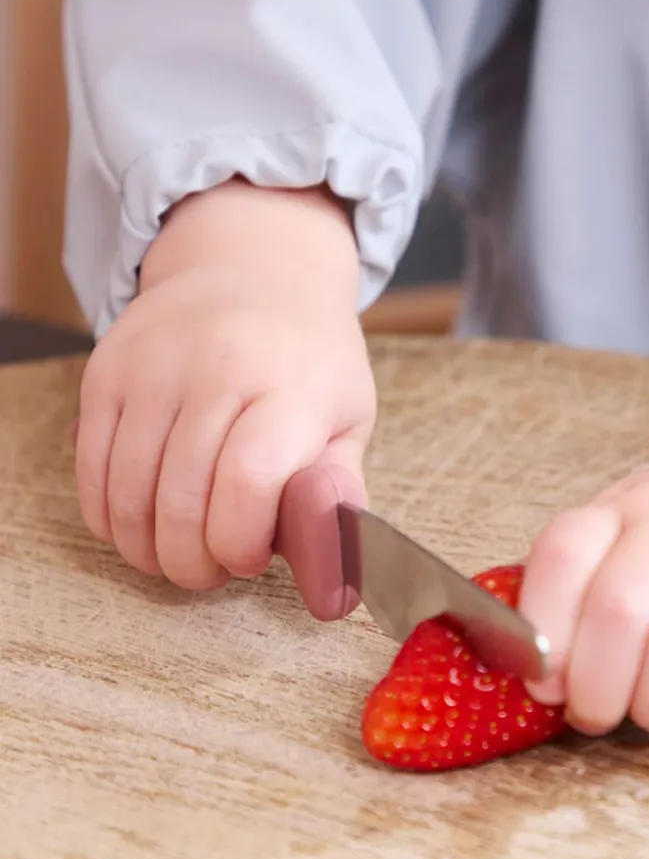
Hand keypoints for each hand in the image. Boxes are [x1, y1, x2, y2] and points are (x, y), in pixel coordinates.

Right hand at [75, 179, 375, 616]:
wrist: (252, 268)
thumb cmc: (308, 357)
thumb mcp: (348, 416)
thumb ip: (337, 496)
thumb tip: (336, 590)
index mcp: (291, 384)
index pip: (249, 481)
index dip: (239, 542)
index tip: (249, 559)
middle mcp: (217, 367)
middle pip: (180, 499)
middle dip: (191, 562)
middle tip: (210, 570)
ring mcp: (153, 367)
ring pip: (127, 493)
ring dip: (147, 549)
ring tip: (176, 554)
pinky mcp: (106, 372)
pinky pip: (91, 468)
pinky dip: (109, 517)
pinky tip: (138, 526)